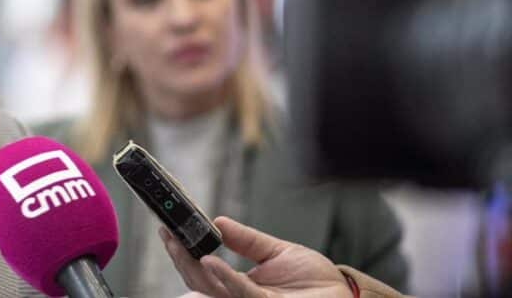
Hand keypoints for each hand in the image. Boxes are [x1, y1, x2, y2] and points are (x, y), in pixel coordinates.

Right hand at [162, 216, 352, 297]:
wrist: (345, 297)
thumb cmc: (315, 281)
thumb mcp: (276, 252)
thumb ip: (246, 240)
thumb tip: (217, 222)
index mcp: (239, 286)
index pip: (202, 271)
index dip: (183, 252)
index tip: (168, 230)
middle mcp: (239, 297)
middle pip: (198, 282)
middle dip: (179, 258)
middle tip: (167, 234)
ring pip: (212, 289)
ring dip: (193, 266)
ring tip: (179, 243)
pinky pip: (242, 293)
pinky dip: (225, 278)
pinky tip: (211, 261)